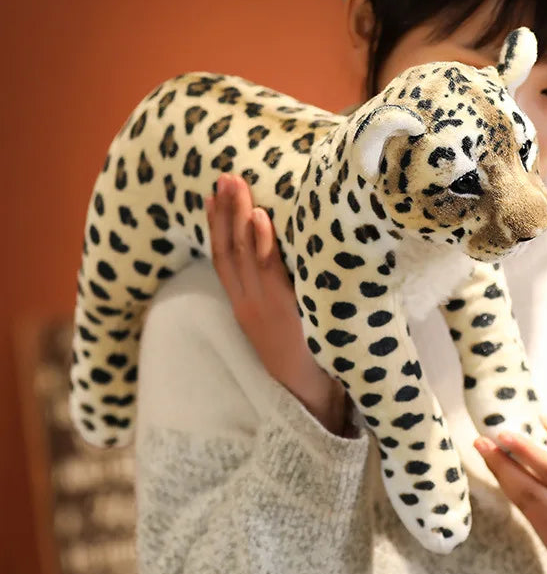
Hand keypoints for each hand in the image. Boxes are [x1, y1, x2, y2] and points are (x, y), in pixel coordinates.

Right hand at [205, 173, 348, 434]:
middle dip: (224, 212)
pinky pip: (270, 273)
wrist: (308, 397)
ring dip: (239, 218)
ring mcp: (263, 307)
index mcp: (245, 305)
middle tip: (223, 177)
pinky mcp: (283, 312)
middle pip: (229, 250)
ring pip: (244, 256)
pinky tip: (261, 219)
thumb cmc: (302, 355)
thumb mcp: (282, 320)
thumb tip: (281, 263)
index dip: (216, 227)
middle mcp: (248, 303)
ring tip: (235, 186)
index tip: (212, 196)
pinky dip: (263, 244)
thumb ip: (276, 293)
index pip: (224, 258)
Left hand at [475, 416, 546, 573]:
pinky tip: (504, 475)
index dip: (526, 452)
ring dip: (502, 478)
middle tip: (481, 441)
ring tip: (487, 453)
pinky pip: (530, 516)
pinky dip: (515, 494)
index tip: (503, 433)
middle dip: (502, 465)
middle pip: (532, 491)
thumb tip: (543, 422)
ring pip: (525, 505)